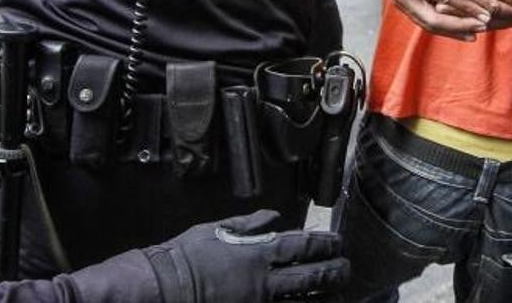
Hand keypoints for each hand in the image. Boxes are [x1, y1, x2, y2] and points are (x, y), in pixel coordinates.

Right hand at [144, 210, 348, 301]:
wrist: (164, 287)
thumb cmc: (186, 256)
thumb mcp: (216, 229)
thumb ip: (248, 224)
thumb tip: (273, 217)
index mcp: (256, 254)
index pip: (302, 247)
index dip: (325, 244)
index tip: (339, 242)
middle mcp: (264, 281)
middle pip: (311, 277)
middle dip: (335, 271)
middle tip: (347, 267)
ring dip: (325, 296)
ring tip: (339, 292)